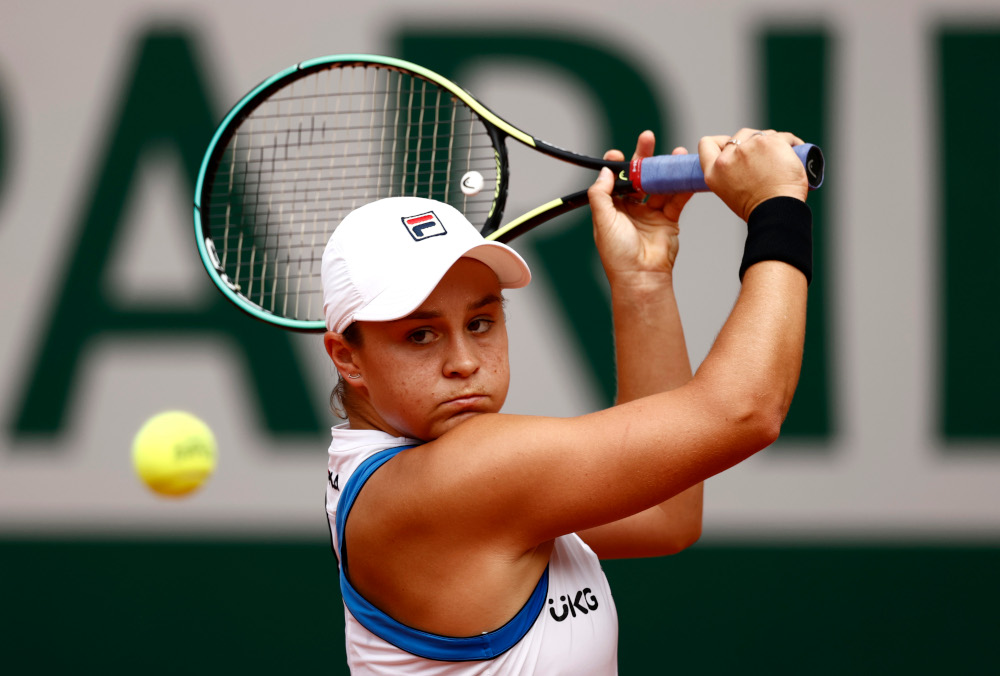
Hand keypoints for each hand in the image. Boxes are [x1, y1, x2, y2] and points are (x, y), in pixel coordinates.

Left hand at [587, 131, 693, 285]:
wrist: (641, 276)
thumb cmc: (618, 253)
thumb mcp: (602, 220)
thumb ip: (601, 194)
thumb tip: (605, 171)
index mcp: (613, 209)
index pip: (615, 181)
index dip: (618, 166)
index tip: (618, 154)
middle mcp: (632, 209)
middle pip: (638, 178)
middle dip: (643, 158)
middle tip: (647, 138)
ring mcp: (652, 214)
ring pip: (660, 185)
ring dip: (666, 169)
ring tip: (674, 152)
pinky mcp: (669, 220)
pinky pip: (677, 198)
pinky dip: (683, 185)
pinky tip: (686, 171)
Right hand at [698, 129, 808, 221]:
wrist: (777, 212)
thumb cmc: (759, 209)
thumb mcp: (730, 192)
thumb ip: (730, 173)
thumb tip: (742, 159)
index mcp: (714, 172)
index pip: (707, 144)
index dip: (721, 142)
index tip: (735, 148)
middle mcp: (728, 157)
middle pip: (739, 135)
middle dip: (752, 142)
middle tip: (765, 159)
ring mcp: (748, 147)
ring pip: (762, 134)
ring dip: (772, 142)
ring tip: (781, 160)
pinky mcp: (770, 142)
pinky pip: (783, 136)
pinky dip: (791, 143)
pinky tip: (795, 151)